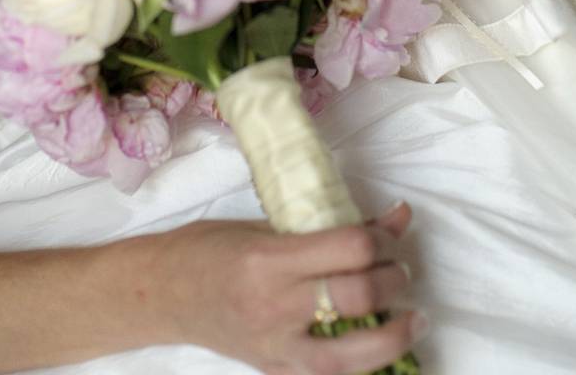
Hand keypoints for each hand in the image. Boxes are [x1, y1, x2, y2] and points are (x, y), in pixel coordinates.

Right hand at [138, 202, 420, 374]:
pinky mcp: (275, 370)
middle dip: (394, 279)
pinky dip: (362, 363)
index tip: (390, 234)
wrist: (162, 294)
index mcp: (269, 259)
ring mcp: (274, 347)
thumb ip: (331, 224)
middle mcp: (274, 306)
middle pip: (358, 295)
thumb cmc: (208, 248)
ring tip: (413, 319)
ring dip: (395, 335)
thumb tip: (397, 215)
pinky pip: (329, 374)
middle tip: (400, 269)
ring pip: (353, 355)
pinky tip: (379, 346)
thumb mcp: (267, 224)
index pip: (349, 248)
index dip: (383, 238)